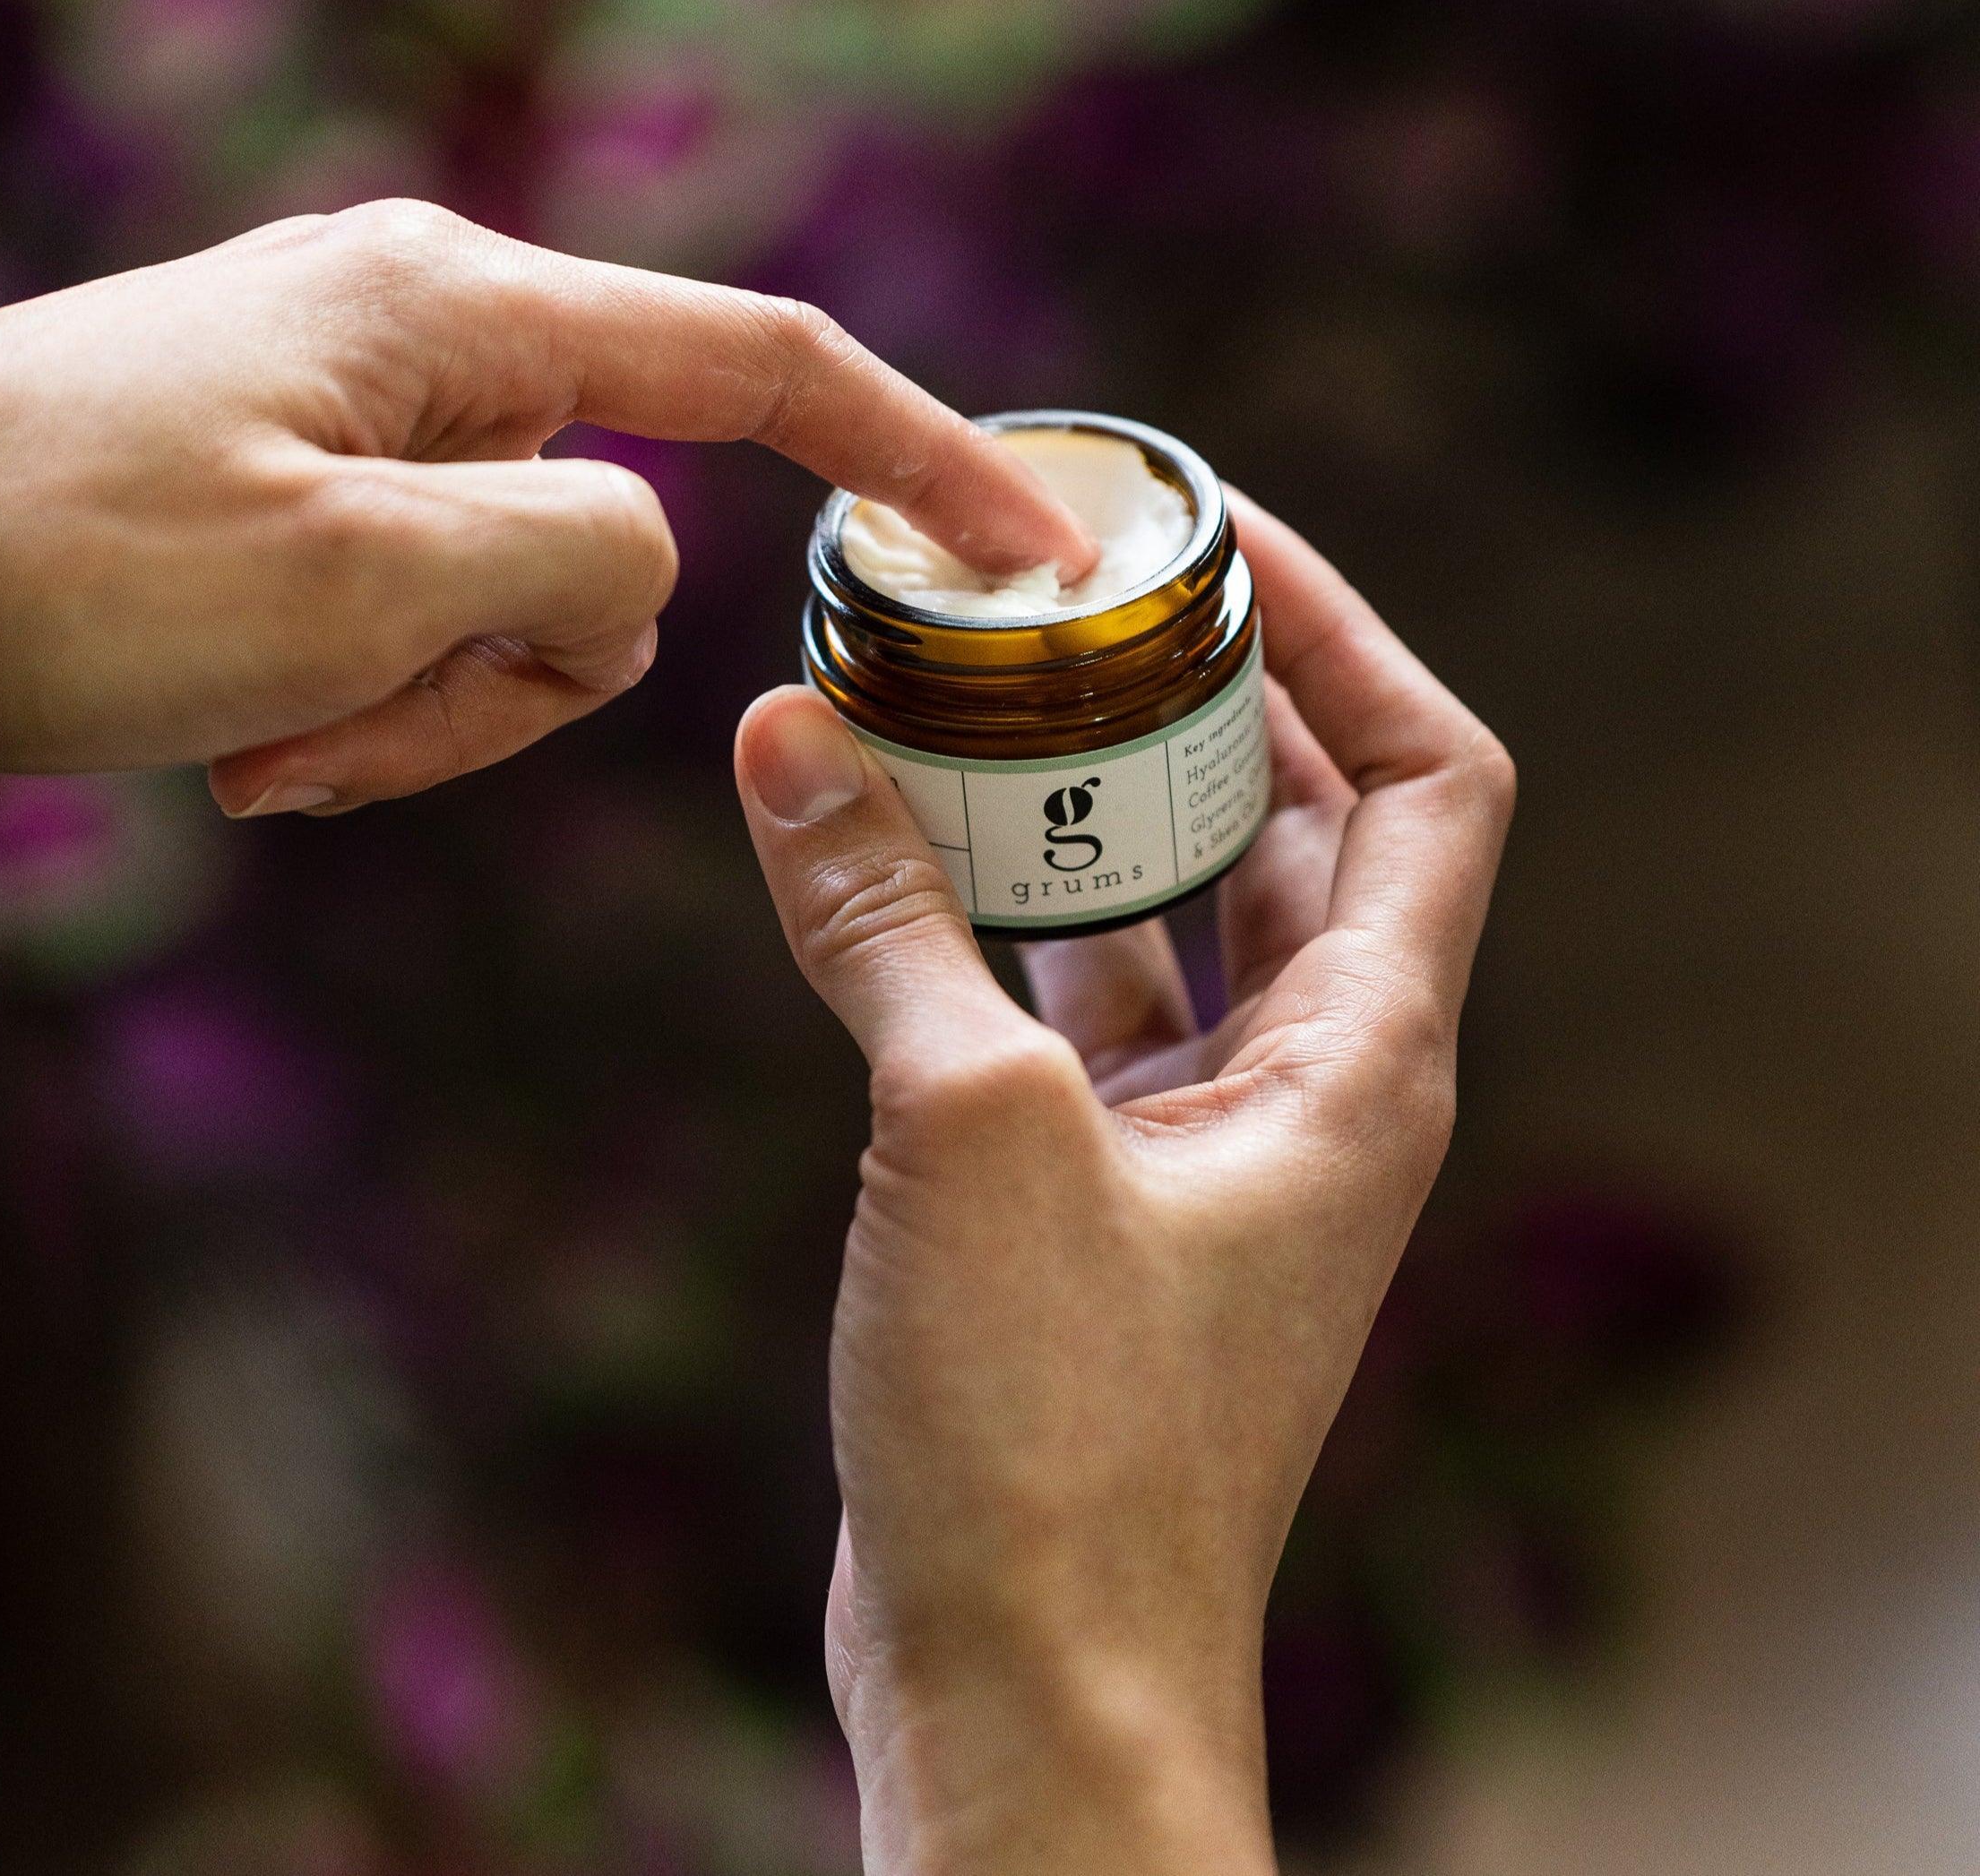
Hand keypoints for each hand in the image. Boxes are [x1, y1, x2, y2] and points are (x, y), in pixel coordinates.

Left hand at [0, 199, 1094, 813]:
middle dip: (518, 686)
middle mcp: (438, 345)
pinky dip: (363, 713)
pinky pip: (425, 632)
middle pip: (618, 547)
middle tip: (354, 728)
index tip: (1032, 555)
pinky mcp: (318, 493)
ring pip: (520, 618)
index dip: (923, 458)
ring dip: (423, 718)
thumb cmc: (58, 556)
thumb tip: (647, 564)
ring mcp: (373, 423)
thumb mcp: (353, 575)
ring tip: (269, 743)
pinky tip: (243, 744)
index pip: (766, 368)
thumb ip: (575, 556)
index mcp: (468, 313)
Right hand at [733, 489, 1513, 1874]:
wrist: (1028, 1680)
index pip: (1430, 778)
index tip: (1212, 537)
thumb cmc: (1056, 1436)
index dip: (1342, 634)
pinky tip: (901, 867)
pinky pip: (1074, 1010)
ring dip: (1084, 812)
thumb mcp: (968, 1130)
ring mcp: (1208, 1146)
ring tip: (969, 705)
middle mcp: (1313, 1088)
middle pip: (1293, 826)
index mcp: (1362, 1055)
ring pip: (1171, 918)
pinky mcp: (1102, 1201)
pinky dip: (1003, 927)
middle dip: (1190, 701)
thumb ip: (880, 920)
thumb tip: (787, 737)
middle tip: (1060, 596)